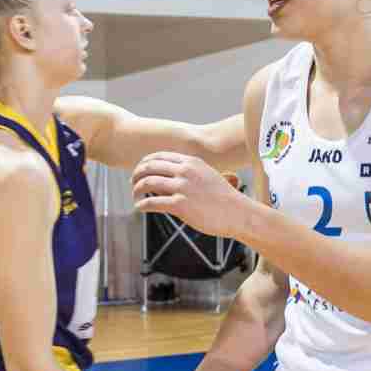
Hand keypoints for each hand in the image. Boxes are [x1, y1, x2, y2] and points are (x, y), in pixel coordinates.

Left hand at [133, 152, 250, 237]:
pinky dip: (142, 204)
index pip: (159, 156)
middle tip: (133, 182)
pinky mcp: (180, 205)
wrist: (238, 213)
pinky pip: (153, 202)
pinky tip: (139, 207)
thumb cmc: (224, 198)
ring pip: (148, 182)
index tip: (139, 170)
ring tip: (135, 195)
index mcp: (191, 162)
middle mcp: (185, 171)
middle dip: (137, 174)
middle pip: (150, 167)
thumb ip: (188, 174)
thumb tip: (167, 180)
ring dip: (137, 189)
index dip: (145, 163)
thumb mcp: (207, 176)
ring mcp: (182, 187)